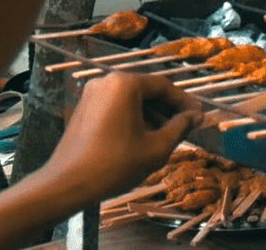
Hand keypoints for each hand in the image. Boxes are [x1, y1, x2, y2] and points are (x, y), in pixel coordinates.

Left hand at [44, 73, 200, 204]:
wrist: (66, 185)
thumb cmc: (114, 165)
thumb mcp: (156, 148)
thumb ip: (180, 127)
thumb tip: (197, 116)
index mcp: (125, 84)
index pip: (164, 86)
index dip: (184, 102)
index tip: (199, 116)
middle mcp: (106, 81)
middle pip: (146, 91)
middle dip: (168, 109)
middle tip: (186, 126)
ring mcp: (91, 94)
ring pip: (130, 100)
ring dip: (151, 115)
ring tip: (167, 135)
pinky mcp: (83, 109)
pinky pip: (115, 107)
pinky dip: (132, 118)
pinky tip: (143, 137)